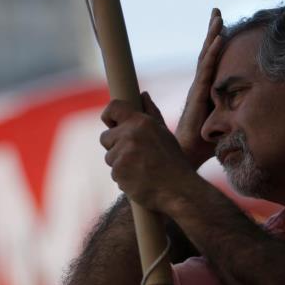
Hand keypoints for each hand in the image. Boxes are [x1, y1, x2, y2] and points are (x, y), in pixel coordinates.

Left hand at [100, 92, 195, 211]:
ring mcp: (122, 153)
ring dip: (120, 163)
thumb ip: (151, 113)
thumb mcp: (164, 133)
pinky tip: (139, 179)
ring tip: (141, 169)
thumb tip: (143, 94)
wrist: (178, 189)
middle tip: (135, 156)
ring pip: (110, 157)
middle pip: (106, 137)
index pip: (113, 107)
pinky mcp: (118, 171)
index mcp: (141, 121)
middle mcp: (130, 134)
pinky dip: (123, 177)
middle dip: (115, 146)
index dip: (108, 115)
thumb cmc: (173, 161)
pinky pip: (114, 173)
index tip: (110, 123)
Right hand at [175, 8, 223, 167]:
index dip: (215, 43)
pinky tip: (219, 38)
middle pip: (207, 52)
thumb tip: (243, 111)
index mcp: (205, 88)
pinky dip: (213, 52)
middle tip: (217, 12)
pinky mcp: (199, 91)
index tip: (223, 25)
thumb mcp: (222, 123)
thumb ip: (229, 114)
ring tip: (219, 17)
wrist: (189, 152)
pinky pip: (207, 67)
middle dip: (213, 31)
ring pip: (206, 55)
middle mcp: (200, 83)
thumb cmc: (204, 141)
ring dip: (213, 35)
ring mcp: (198, 86)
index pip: (211, 61)